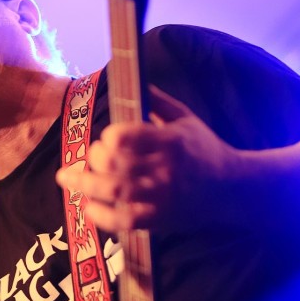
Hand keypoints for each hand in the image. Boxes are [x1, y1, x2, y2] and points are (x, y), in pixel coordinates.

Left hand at [56, 84, 237, 233]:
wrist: (231, 187)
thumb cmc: (204, 148)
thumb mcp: (186, 118)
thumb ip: (157, 100)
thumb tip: (132, 79)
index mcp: (171, 141)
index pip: (127, 137)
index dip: (109, 137)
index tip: (106, 138)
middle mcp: (166, 169)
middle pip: (116, 164)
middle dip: (94, 158)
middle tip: (90, 157)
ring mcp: (162, 197)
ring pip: (115, 191)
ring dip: (85, 185)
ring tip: (67, 179)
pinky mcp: (160, 219)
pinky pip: (124, 221)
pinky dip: (102, 215)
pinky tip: (89, 207)